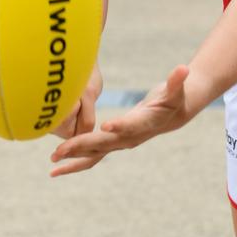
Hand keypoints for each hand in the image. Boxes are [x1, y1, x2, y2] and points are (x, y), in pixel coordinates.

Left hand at [49, 64, 189, 177]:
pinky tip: (56, 168)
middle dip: (81, 146)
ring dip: (73, 159)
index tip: (106, 126)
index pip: (130, 126)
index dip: (120, 126)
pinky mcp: (113, 143)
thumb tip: (184, 69)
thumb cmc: (174, 98)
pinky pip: (91, 156)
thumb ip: (177, 80)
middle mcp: (130, 138)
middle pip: (103, 144)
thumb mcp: (176, 89)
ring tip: (52, 163)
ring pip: (94, 155)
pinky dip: (74, 162)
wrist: (173, 115)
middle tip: (60, 151)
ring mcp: (120, 143)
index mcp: (144, 124)